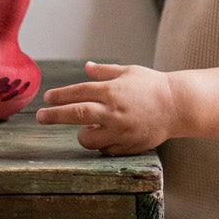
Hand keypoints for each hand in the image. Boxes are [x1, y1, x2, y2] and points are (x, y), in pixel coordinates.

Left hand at [36, 62, 179, 153]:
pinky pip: (106, 150)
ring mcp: (121, 130)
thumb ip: (105, 72)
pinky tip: (106, 137)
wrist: (179, 106)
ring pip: (89, 138)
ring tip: (86, 130)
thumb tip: (86, 68)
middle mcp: (114, 111)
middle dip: (54, 116)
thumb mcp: (129, 72)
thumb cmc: (153, 85)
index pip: (78, 92)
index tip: (47, 99)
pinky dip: (102, 145)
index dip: (60, 96)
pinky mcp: (129, 145)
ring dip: (83, 135)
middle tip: (40, 117)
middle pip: (76, 114)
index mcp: (112, 90)